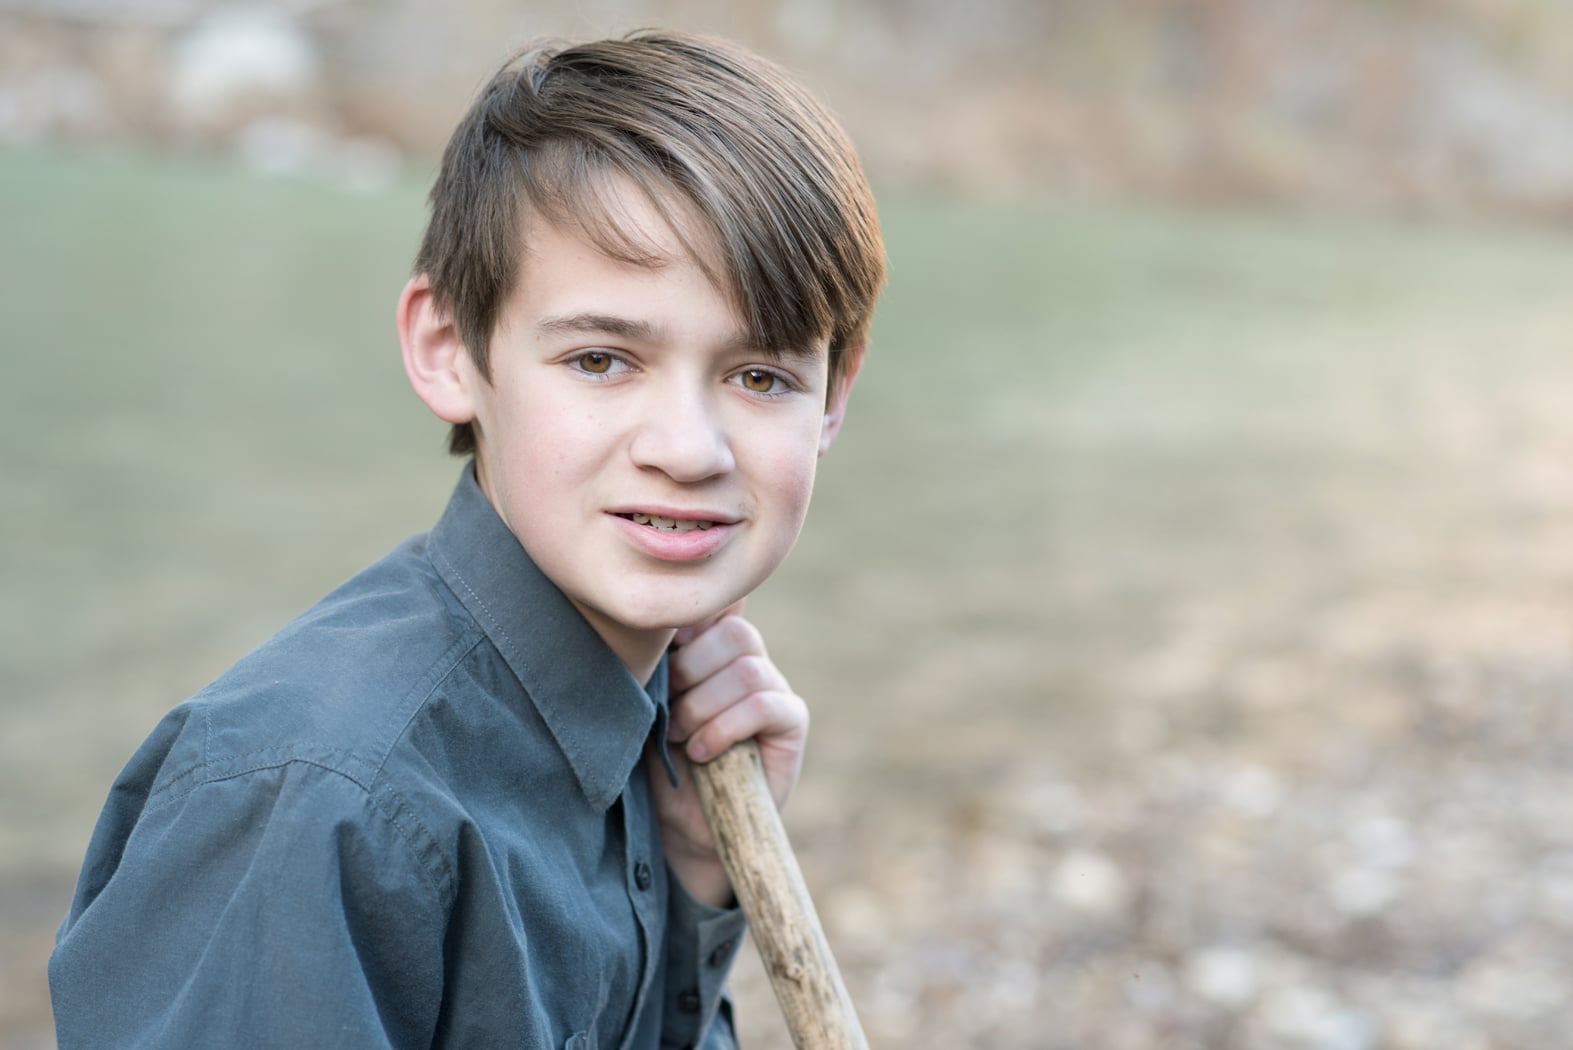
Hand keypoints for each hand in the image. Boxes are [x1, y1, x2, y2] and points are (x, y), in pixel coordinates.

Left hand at [649, 601, 808, 906]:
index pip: (716, 607)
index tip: (660, 649)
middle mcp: (749, 660)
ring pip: (747, 670)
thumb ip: (658, 664)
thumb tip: (652, 625)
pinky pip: (765, 705)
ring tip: (679, 736)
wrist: (680, 824)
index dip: (689, 621)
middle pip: (734, 632)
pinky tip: (701, 752)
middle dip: (689, 669)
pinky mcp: (791, 723)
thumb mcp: (647, 705)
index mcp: (714, 646)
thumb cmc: (658, 760)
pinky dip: (725, 727)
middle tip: (666, 707)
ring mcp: (775, 689)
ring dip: (702, 706)